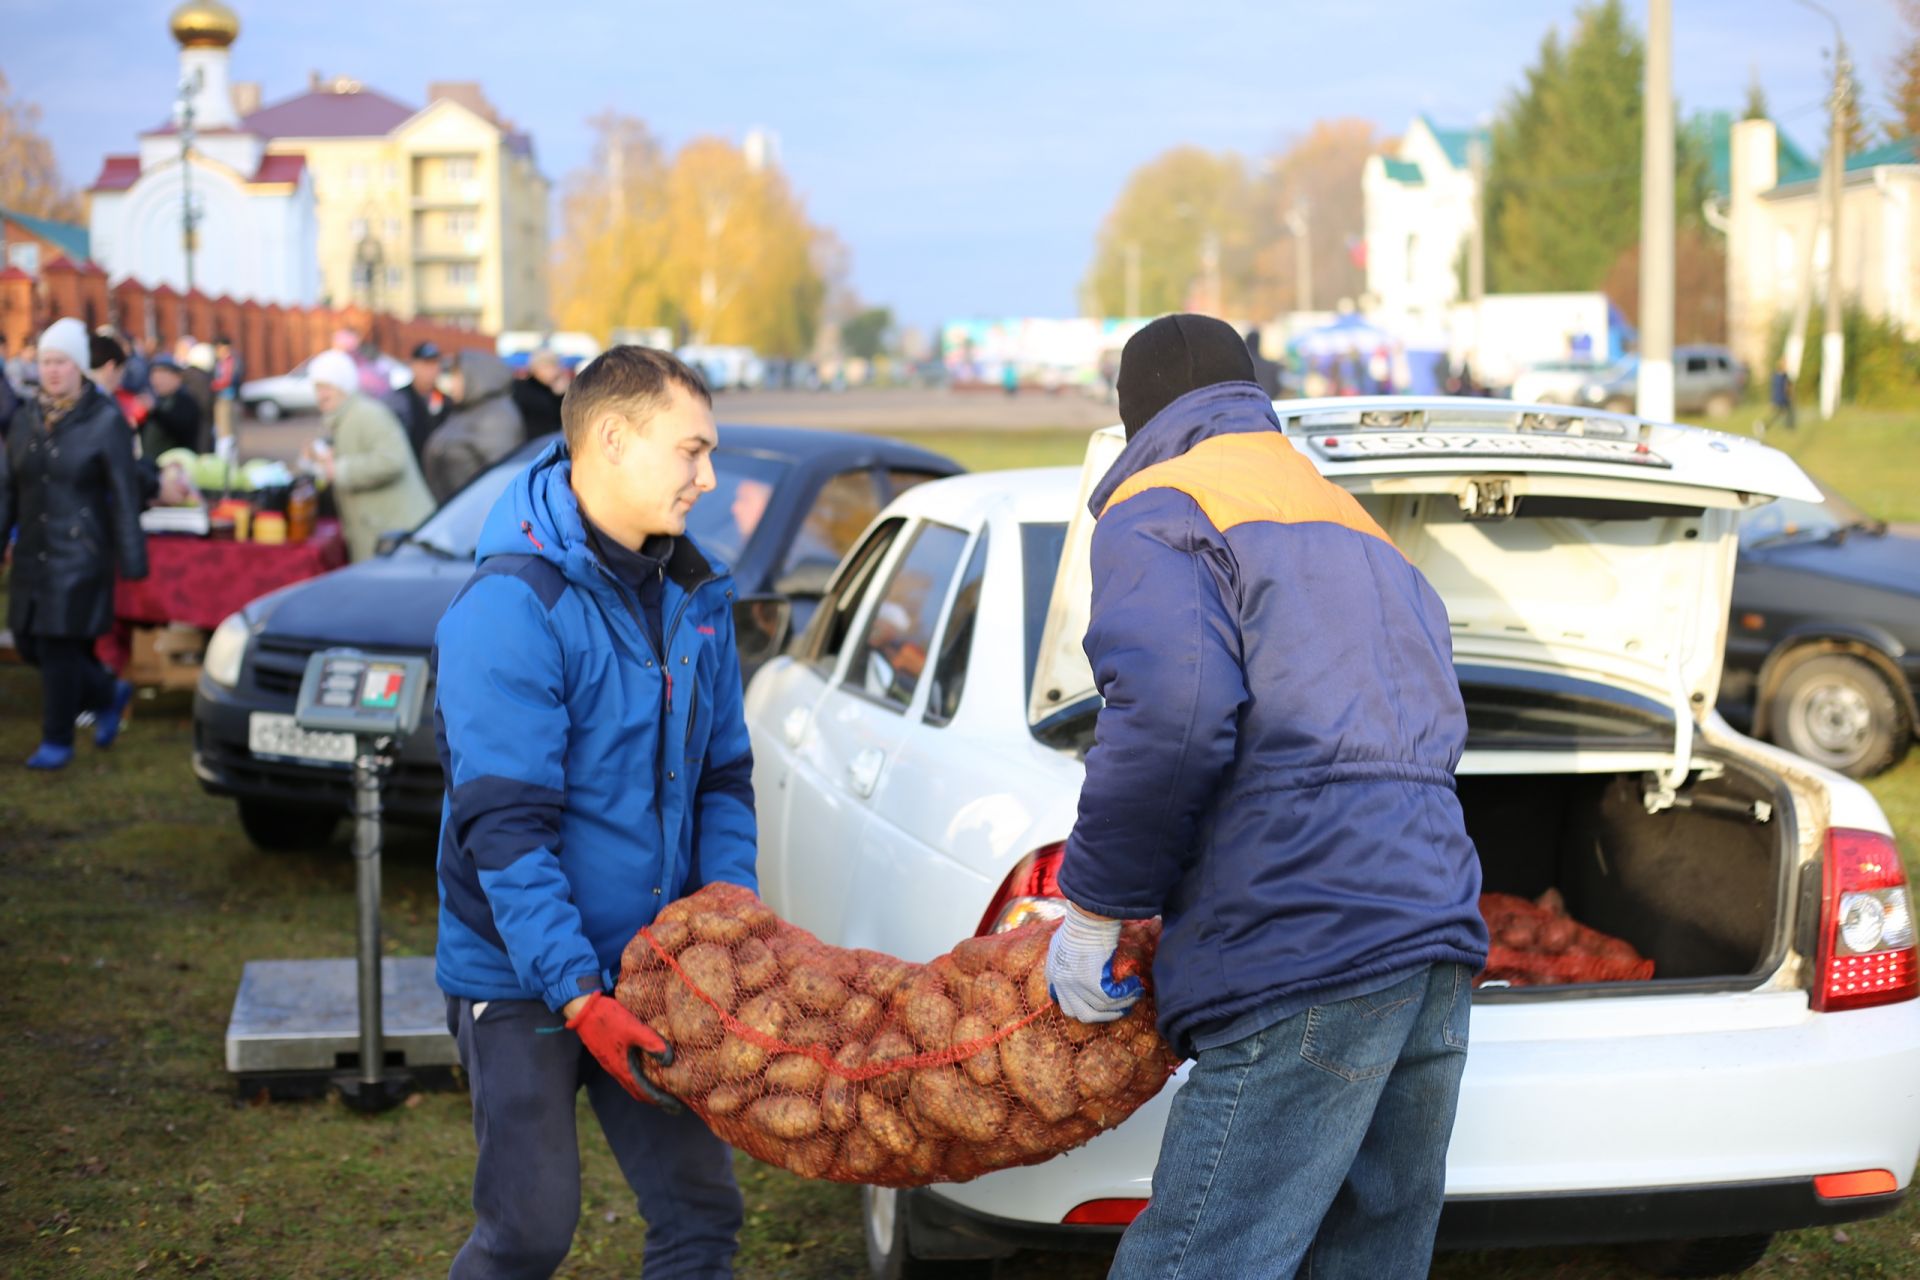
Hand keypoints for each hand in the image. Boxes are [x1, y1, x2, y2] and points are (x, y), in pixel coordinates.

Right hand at [565, 992, 681, 1111]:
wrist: (583, 1010)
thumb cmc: (609, 1018)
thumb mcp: (634, 1028)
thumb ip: (652, 1043)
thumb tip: (669, 1060)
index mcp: (623, 1067)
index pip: (646, 1092)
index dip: (662, 1101)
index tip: (678, 1108)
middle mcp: (617, 1070)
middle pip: (639, 1093)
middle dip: (656, 1100)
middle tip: (674, 1105)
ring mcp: (612, 1064)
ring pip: (632, 1085)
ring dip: (647, 1091)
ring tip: (663, 1092)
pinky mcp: (609, 1056)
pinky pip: (627, 1075)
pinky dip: (639, 1080)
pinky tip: (646, 1072)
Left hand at [1046, 902, 1143, 1023]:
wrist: (1086, 915)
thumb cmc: (1078, 923)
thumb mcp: (1062, 943)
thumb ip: (1066, 959)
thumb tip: (1076, 966)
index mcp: (1054, 975)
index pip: (1065, 1004)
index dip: (1082, 1007)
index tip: (1096, 1004)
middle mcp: (1062, 984)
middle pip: (1081, 1014)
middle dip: (1102, 1015)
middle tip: (1117, 1010)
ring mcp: (1076, 986)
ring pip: (1100, 1010)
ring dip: (1119, 1007)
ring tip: (1132, 997)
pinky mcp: (1092, 983)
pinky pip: (1112, 999)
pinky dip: (1126, 995)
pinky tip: (1134, 986)